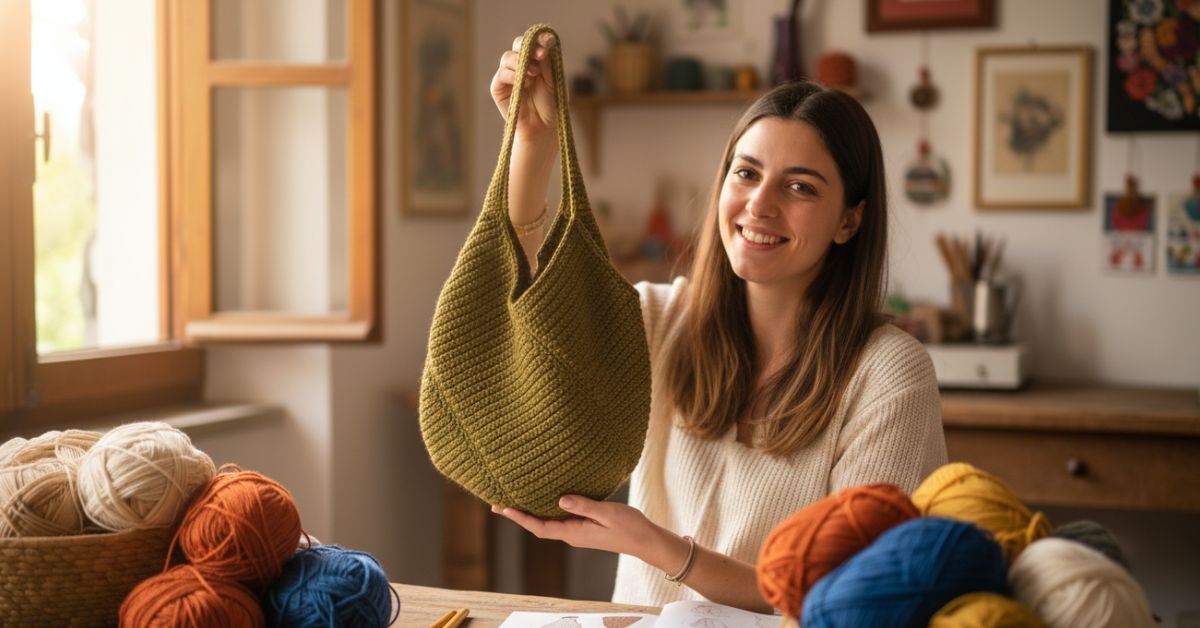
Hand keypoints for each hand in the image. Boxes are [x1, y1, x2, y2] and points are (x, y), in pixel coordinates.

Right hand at [489, 32, 557, 148]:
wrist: (544, 128)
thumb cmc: (552, 105)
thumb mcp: (554, 80)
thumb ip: (548, 62)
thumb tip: (542, 45)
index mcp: (536, 61)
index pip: (533, 42)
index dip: (539, 39)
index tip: (548, 41)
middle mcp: (521, 66)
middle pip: (518, 45)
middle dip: (528, 47)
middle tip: (541, 55)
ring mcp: (509, 76)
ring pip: (507, 57)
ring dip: (521, 62)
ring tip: (534, 74)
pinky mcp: (499, 88)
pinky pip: (502, 74)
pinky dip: (512, 75)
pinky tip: (524, 82)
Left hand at [492, 495, 668, 558]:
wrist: (646, 541)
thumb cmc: (629, 527)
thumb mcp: (607, 513)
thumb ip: (584, 506)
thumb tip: (560, 499)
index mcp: (574, 533)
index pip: (540, 527)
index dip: (520, 518)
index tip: (503, 508)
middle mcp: (572, 533)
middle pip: (538, 525)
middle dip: (518, 514)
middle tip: (497, 503)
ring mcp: (578, 531)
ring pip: (547, 521)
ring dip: (530, 511)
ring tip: (513, 499)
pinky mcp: (584, 526)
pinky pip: (559, 518)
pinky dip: (546, 509)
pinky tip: (543, 499)